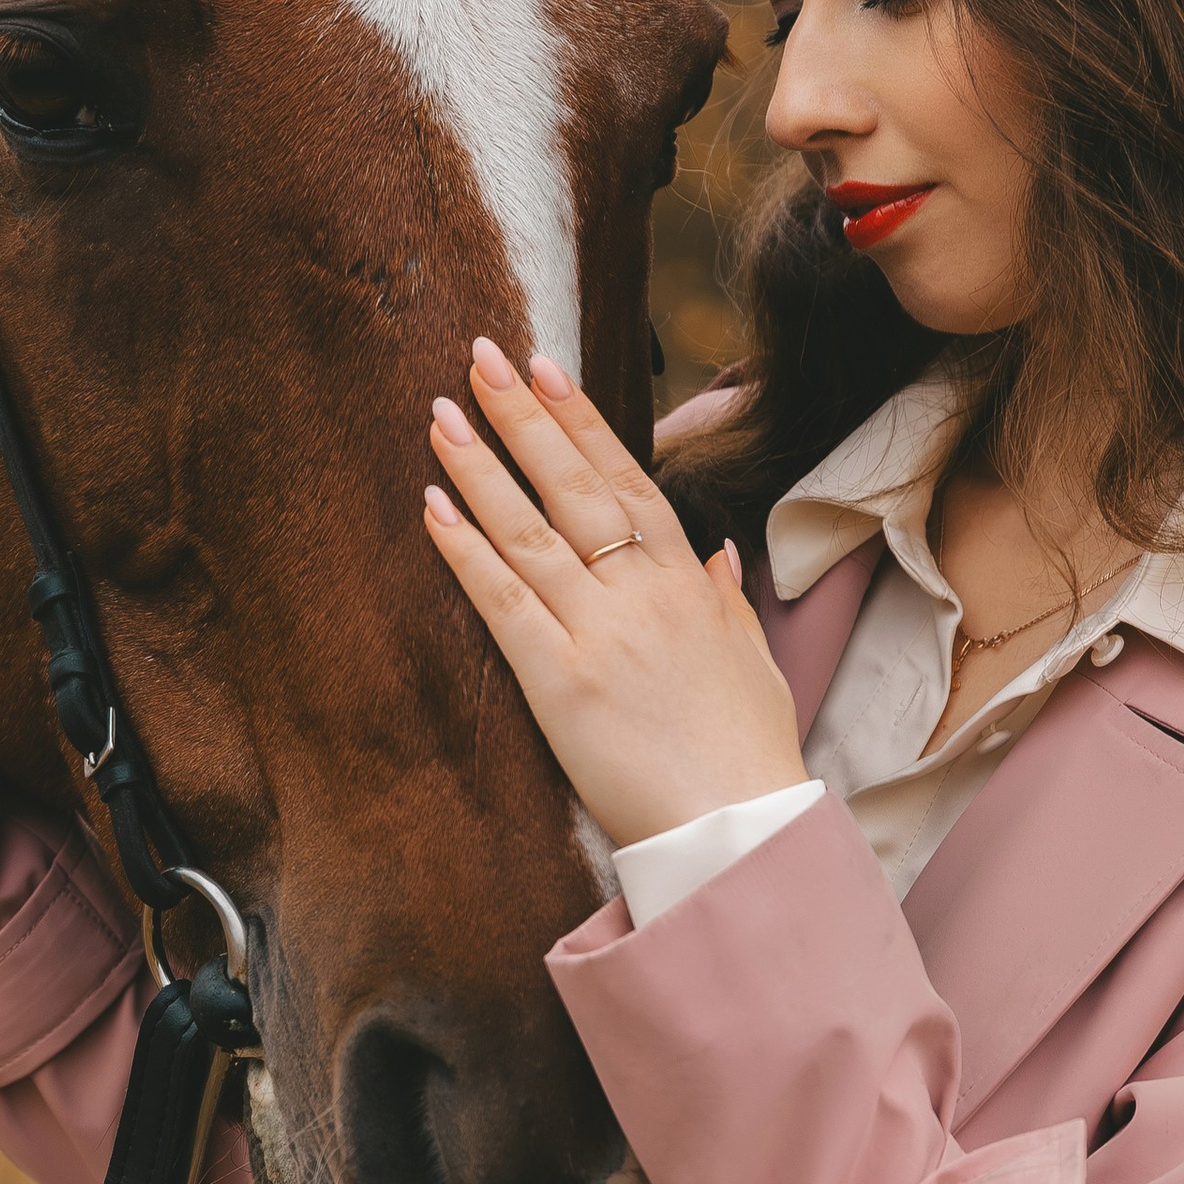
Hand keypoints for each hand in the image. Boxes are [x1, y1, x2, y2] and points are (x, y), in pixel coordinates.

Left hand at [423, 338, 807, 848]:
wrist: (739, 827)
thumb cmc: (746, 754)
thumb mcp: (751, 662)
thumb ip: (725, 602)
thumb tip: (716, 556)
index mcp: (686, 584)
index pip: (628, 480)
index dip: (582, 421)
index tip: (547, 369)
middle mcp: (642, 593)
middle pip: (572, 485)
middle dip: (522, 416)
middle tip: (479, 356)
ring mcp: (598, 631)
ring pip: (530, 529)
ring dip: (481, 466)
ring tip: (441, 413)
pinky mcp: (559, 680)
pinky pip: (503, 601)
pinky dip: (465, 549)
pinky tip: (433, 506)